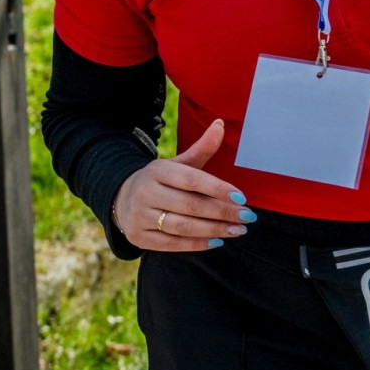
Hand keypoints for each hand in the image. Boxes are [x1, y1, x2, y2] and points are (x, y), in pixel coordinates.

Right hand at [112, 119, 254, 251]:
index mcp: (157, 170)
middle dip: (223, 212)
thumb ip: (202, 148)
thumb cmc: (162, 180)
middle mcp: (146, 192)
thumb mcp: (178, 163)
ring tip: (237, 230)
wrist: (123, 198)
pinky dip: (198, 244)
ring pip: (183, 226)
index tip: (242, 197)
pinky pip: (173, 244)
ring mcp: (139, 216)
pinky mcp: (139, 237)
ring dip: (215, 230)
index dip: (218, 189)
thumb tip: (221, 124)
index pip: (193, 180)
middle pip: (191, 205)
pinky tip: (218, 241)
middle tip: (247, 217)